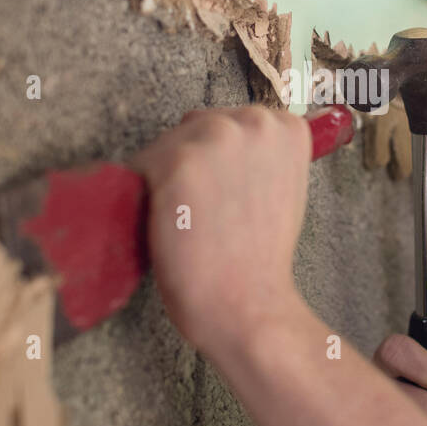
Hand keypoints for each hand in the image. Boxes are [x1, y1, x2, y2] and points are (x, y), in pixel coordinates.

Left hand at [128, 106, 310, 356]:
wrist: (247, 304)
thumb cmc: (259, 257)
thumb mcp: (282, 189)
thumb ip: (262, 157)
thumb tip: (228, 147)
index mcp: (285, 127)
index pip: (230, 122)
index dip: (219, 159)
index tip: (223, 191)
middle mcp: (254, 121)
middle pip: (196, 127)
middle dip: (190, 163)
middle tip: (200, 211)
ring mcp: (215, 138)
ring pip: (166, 144)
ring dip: (164, 177)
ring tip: (185, 220)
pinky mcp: (177, 161)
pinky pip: (141, 165)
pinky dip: (143, 193)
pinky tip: (165, 223)